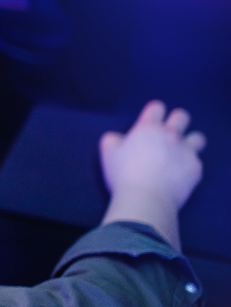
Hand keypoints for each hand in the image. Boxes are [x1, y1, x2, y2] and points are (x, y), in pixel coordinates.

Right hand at [99, 100, 205, 250]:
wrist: (146, 199)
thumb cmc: (123, 174)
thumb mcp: (107, 152)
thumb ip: (113, 139)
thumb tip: (121, 139)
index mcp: (148, 128)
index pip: (157, 107)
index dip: (153, 113)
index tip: (149, 122)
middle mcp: (170, 135)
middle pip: (182, 116)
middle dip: (176, 121)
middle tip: (167, 135)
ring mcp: (186, 151)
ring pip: (198, 137)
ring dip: (190, 142)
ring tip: (180, 153)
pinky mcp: (195, 168)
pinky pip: (197, 162)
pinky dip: (189, 166)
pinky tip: (179, 176)